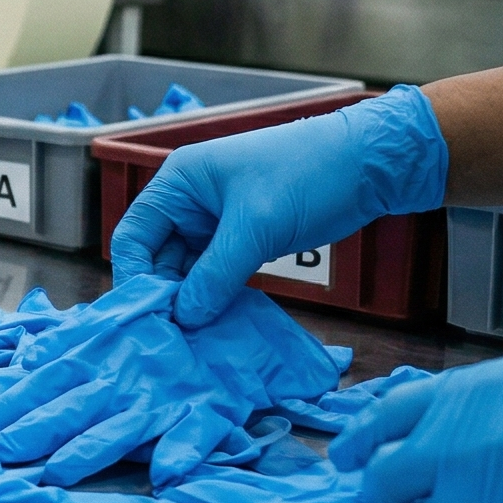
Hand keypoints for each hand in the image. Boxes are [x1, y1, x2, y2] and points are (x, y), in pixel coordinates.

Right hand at [108, 85, 447, 326]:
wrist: (368, 164)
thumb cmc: (307, 175)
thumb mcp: (255, 227)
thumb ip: (215, 275)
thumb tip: (185, 318)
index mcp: (179, 182)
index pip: (133, 236)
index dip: (135, 278)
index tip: (148, 318)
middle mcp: (190, 203)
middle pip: (157, 258)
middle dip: (164, 296)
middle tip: (174, 338)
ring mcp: (217, 223)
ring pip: (187, 271)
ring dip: (191, 301)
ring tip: (195, 338)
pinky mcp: (244, 240)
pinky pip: (215, 274)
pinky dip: (214, 297)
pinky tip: (218, 324)